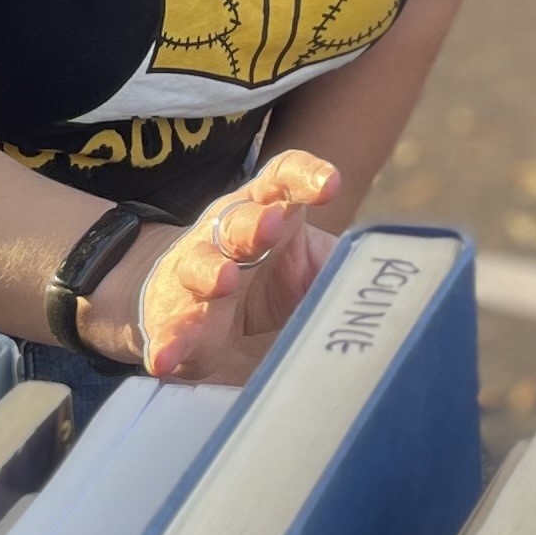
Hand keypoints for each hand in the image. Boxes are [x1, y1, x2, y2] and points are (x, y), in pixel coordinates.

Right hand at [102, 149, 339, 382]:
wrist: (179, 297)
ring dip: (211, 272)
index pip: (281, 178)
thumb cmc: (259, 272)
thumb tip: (372, 282)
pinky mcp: (171, 320)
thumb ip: (336, 265)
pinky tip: (162, 359)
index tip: (330, 184)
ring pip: (198, 266)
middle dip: (255, 222)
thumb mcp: (306, 264)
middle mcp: (223, 234)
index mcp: (263, 210)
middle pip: (236, 219)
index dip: (304, 175)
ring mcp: (193, 275)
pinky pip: (167, 331)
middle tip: (274, 225)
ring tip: (223, 280)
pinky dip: (165, 345)